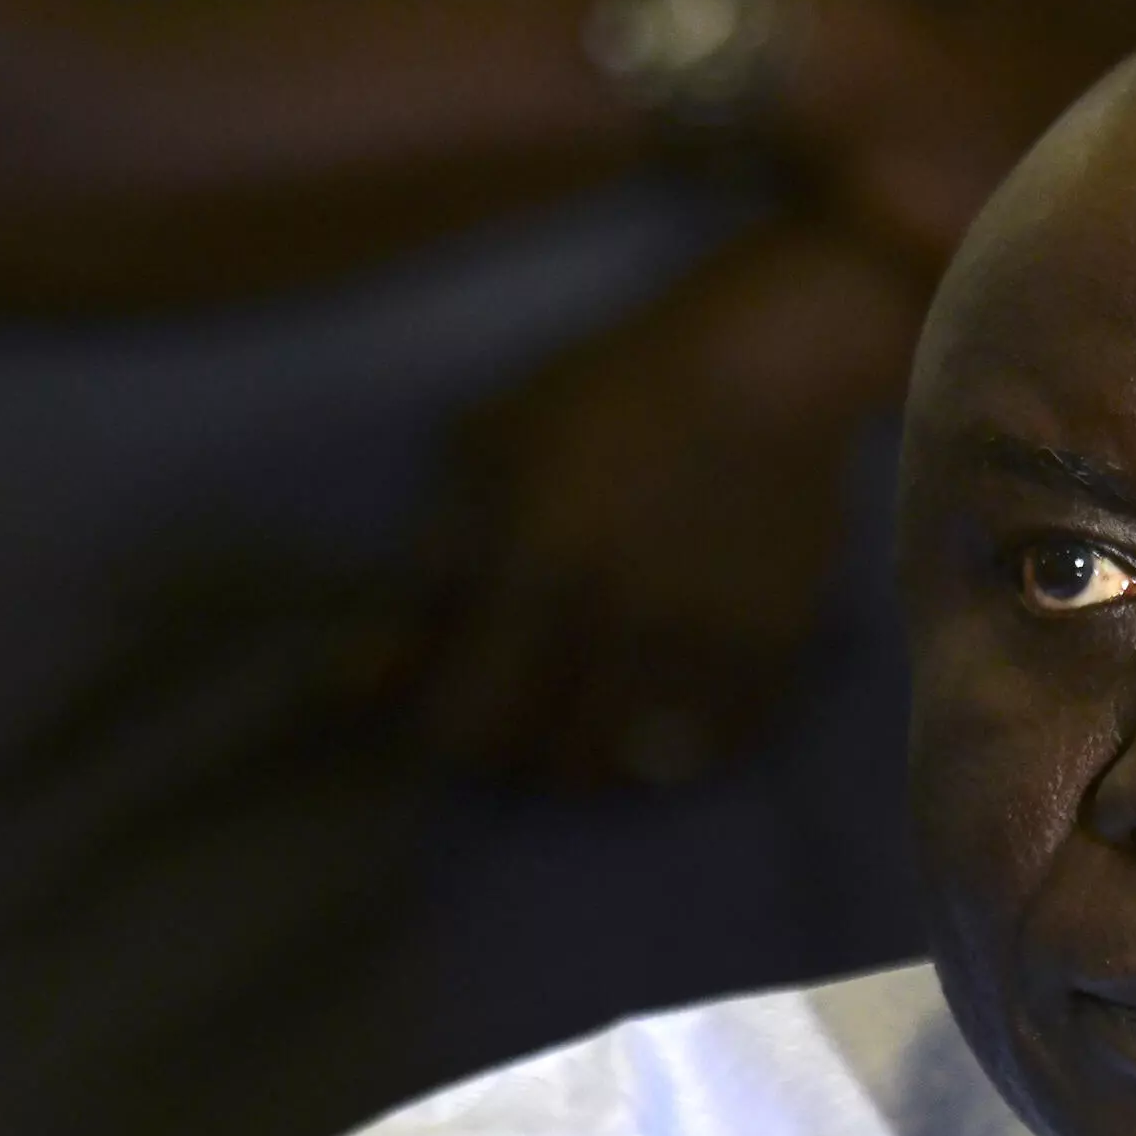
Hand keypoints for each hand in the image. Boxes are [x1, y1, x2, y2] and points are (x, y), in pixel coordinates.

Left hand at [399, 225, 925, 787]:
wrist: (763, 367)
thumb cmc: (606, 397)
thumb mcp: (484, 453)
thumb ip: (425, 572)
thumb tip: (358, 682)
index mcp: (537, 567)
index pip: (468, 728)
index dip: (453, 729)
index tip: (460, 699)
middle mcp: (624, 620)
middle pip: (558, 766)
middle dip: (535, 747)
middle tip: (534, 704)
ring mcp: (708, 642)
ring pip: (641, 768)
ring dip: (613, 748)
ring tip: (604, 704)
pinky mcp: (778, 649)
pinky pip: (723, 744)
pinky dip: (690, 737)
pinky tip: (675, 692)